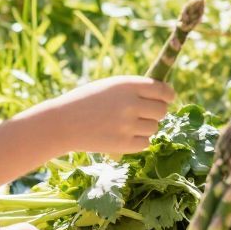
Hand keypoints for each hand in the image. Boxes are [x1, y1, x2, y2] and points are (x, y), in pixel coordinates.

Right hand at [36, 77, 173, 155]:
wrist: (62, 122)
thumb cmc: (86, 101)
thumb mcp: (110, 86)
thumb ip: (135, 89)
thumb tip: (164, 95)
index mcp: (128, 85)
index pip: (162, 90)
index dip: (168, 95)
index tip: (167, 98)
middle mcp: (131, 104)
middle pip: (162, 110)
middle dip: (156, 112)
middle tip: (143, 114)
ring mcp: (128, 125)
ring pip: (154, 127)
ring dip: (145, 127)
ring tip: (127, 125)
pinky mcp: (124, 144)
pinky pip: (145, 142)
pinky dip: (139, 140)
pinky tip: (125, 135)